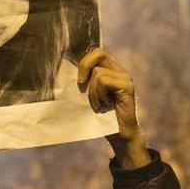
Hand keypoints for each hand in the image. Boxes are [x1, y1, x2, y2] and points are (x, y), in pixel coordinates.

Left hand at [77, 48, 150, 168]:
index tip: (78, 80)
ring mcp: (124, 77)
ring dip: (92, 92)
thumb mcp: (89, 96)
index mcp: (111, 71)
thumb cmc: (102, 118)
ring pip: (98, 73)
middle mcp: (119, 71)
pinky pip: (104, 81)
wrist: (119, 136)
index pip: (96, 52)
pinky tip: (105, 106)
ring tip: (98, 105)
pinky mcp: (127, 86)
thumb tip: (63, 72)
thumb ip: (84, 82)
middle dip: (85, 66)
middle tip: (80, 84)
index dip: (84, 62)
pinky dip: (99, 95)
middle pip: (98, 53)